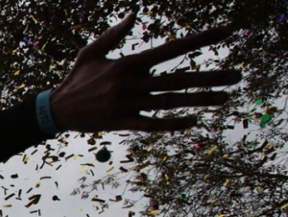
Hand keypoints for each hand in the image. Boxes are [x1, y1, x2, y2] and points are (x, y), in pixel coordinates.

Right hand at [50, 12, 241, 132]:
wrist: (56, 110)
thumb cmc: (76, 78)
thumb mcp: (92, 51)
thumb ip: (115, 33)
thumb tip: (135, 13)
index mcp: (127, 63)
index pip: (171, 49)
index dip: (199, 41)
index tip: (225, 33)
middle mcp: (131, 84)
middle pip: (178, 78)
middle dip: (210, 76)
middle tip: (238, 75)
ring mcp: (128, 105)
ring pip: (171, 102)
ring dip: (201, 100)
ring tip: (226, 98)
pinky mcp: (123, 123)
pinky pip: (153, 124)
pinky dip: (174, 123)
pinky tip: (194, 121)